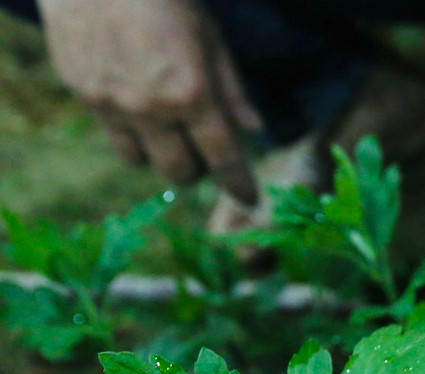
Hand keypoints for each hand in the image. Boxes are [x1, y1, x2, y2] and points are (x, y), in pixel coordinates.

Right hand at [36, 0, 260, 203]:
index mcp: (192, 95)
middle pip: (179, 172)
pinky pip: (112, 134)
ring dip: (159, 154)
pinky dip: (130, 132)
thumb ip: (231, 89)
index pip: (223, 158)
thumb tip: (254, 129)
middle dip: (197, 169)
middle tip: (202, 151)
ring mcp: (112, 105)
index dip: (238, 183)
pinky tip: (136, 106)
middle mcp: (152, 109)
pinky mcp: (83, 95)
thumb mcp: (211, 38)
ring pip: (140, 161)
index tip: (248, 197)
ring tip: (167, 131)